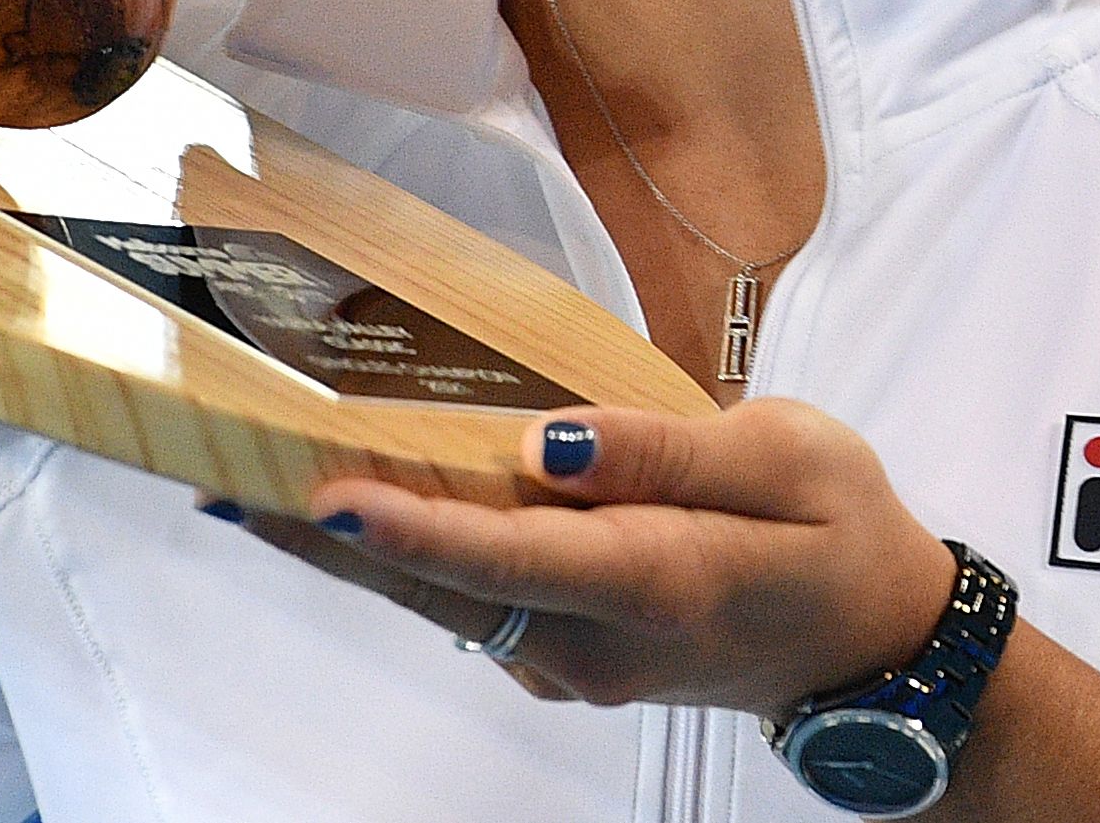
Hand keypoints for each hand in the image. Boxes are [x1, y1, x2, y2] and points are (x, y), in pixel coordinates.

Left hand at [225, 397, 954, 716]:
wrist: (877, 648)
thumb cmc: (841, 530)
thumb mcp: (787, 457)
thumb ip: (661, 447)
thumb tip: (542, 440)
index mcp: (655, 580)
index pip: (505, 556)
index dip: (406, 525)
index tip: (321, 490)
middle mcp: (594, 640)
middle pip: (435, 586)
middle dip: (324, 533)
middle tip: (222, 472)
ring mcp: (571, 659)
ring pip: (439, 597)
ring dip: (349, 542)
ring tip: (252, 471)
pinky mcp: (562, 653)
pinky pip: (466, 599)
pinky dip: (405, 551)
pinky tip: (356, 493)